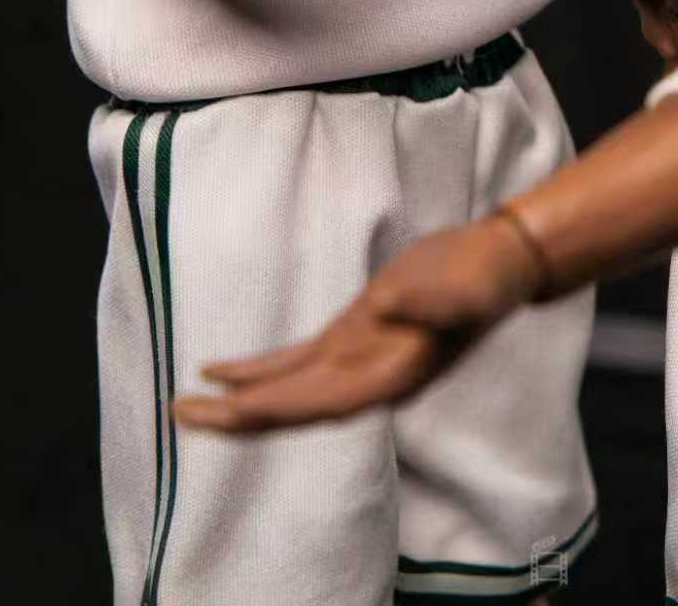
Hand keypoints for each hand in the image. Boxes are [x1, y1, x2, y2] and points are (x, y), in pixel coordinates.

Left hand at [173, 213, 541, 433]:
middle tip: (178, 412)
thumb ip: (436, 299)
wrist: (499, 263)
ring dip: (239, 400)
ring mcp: (357, 360)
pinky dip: (261, 371)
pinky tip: (226, 373)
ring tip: (187, 404)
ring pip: (287, 392)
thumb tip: (393, 304)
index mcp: (389, 375)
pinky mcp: (352, 334)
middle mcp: (366, 379)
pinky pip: (297, 363)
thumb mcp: (466, 283)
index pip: (320, 401)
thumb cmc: (484, 273)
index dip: (274, 407)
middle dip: (237, 415)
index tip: (229, 410)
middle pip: (291, 408)